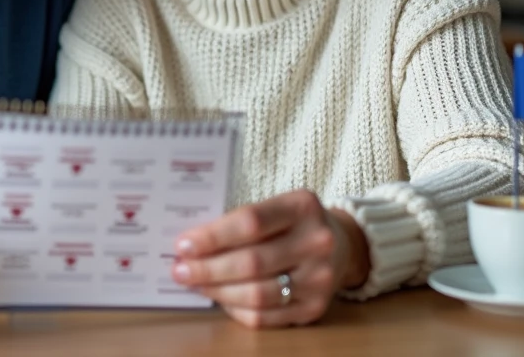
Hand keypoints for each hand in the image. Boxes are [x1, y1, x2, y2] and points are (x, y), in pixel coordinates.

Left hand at [170, 189, 369, 327]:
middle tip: (179, 270)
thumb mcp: (276, 207)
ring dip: (217, 291)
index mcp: (302, 207)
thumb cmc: (293, 223)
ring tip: (194, 284)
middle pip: (252, 262)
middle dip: (208, 268)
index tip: (182, 245)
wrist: (343, 246)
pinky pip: (266, 316)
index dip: (213, 236)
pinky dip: (236, 309)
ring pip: (257, 294)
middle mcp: (316, 242)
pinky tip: (220, 298)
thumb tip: (190, 245)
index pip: (251, 222)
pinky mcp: (315, 308)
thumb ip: (239, 221)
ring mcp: (319, 279)